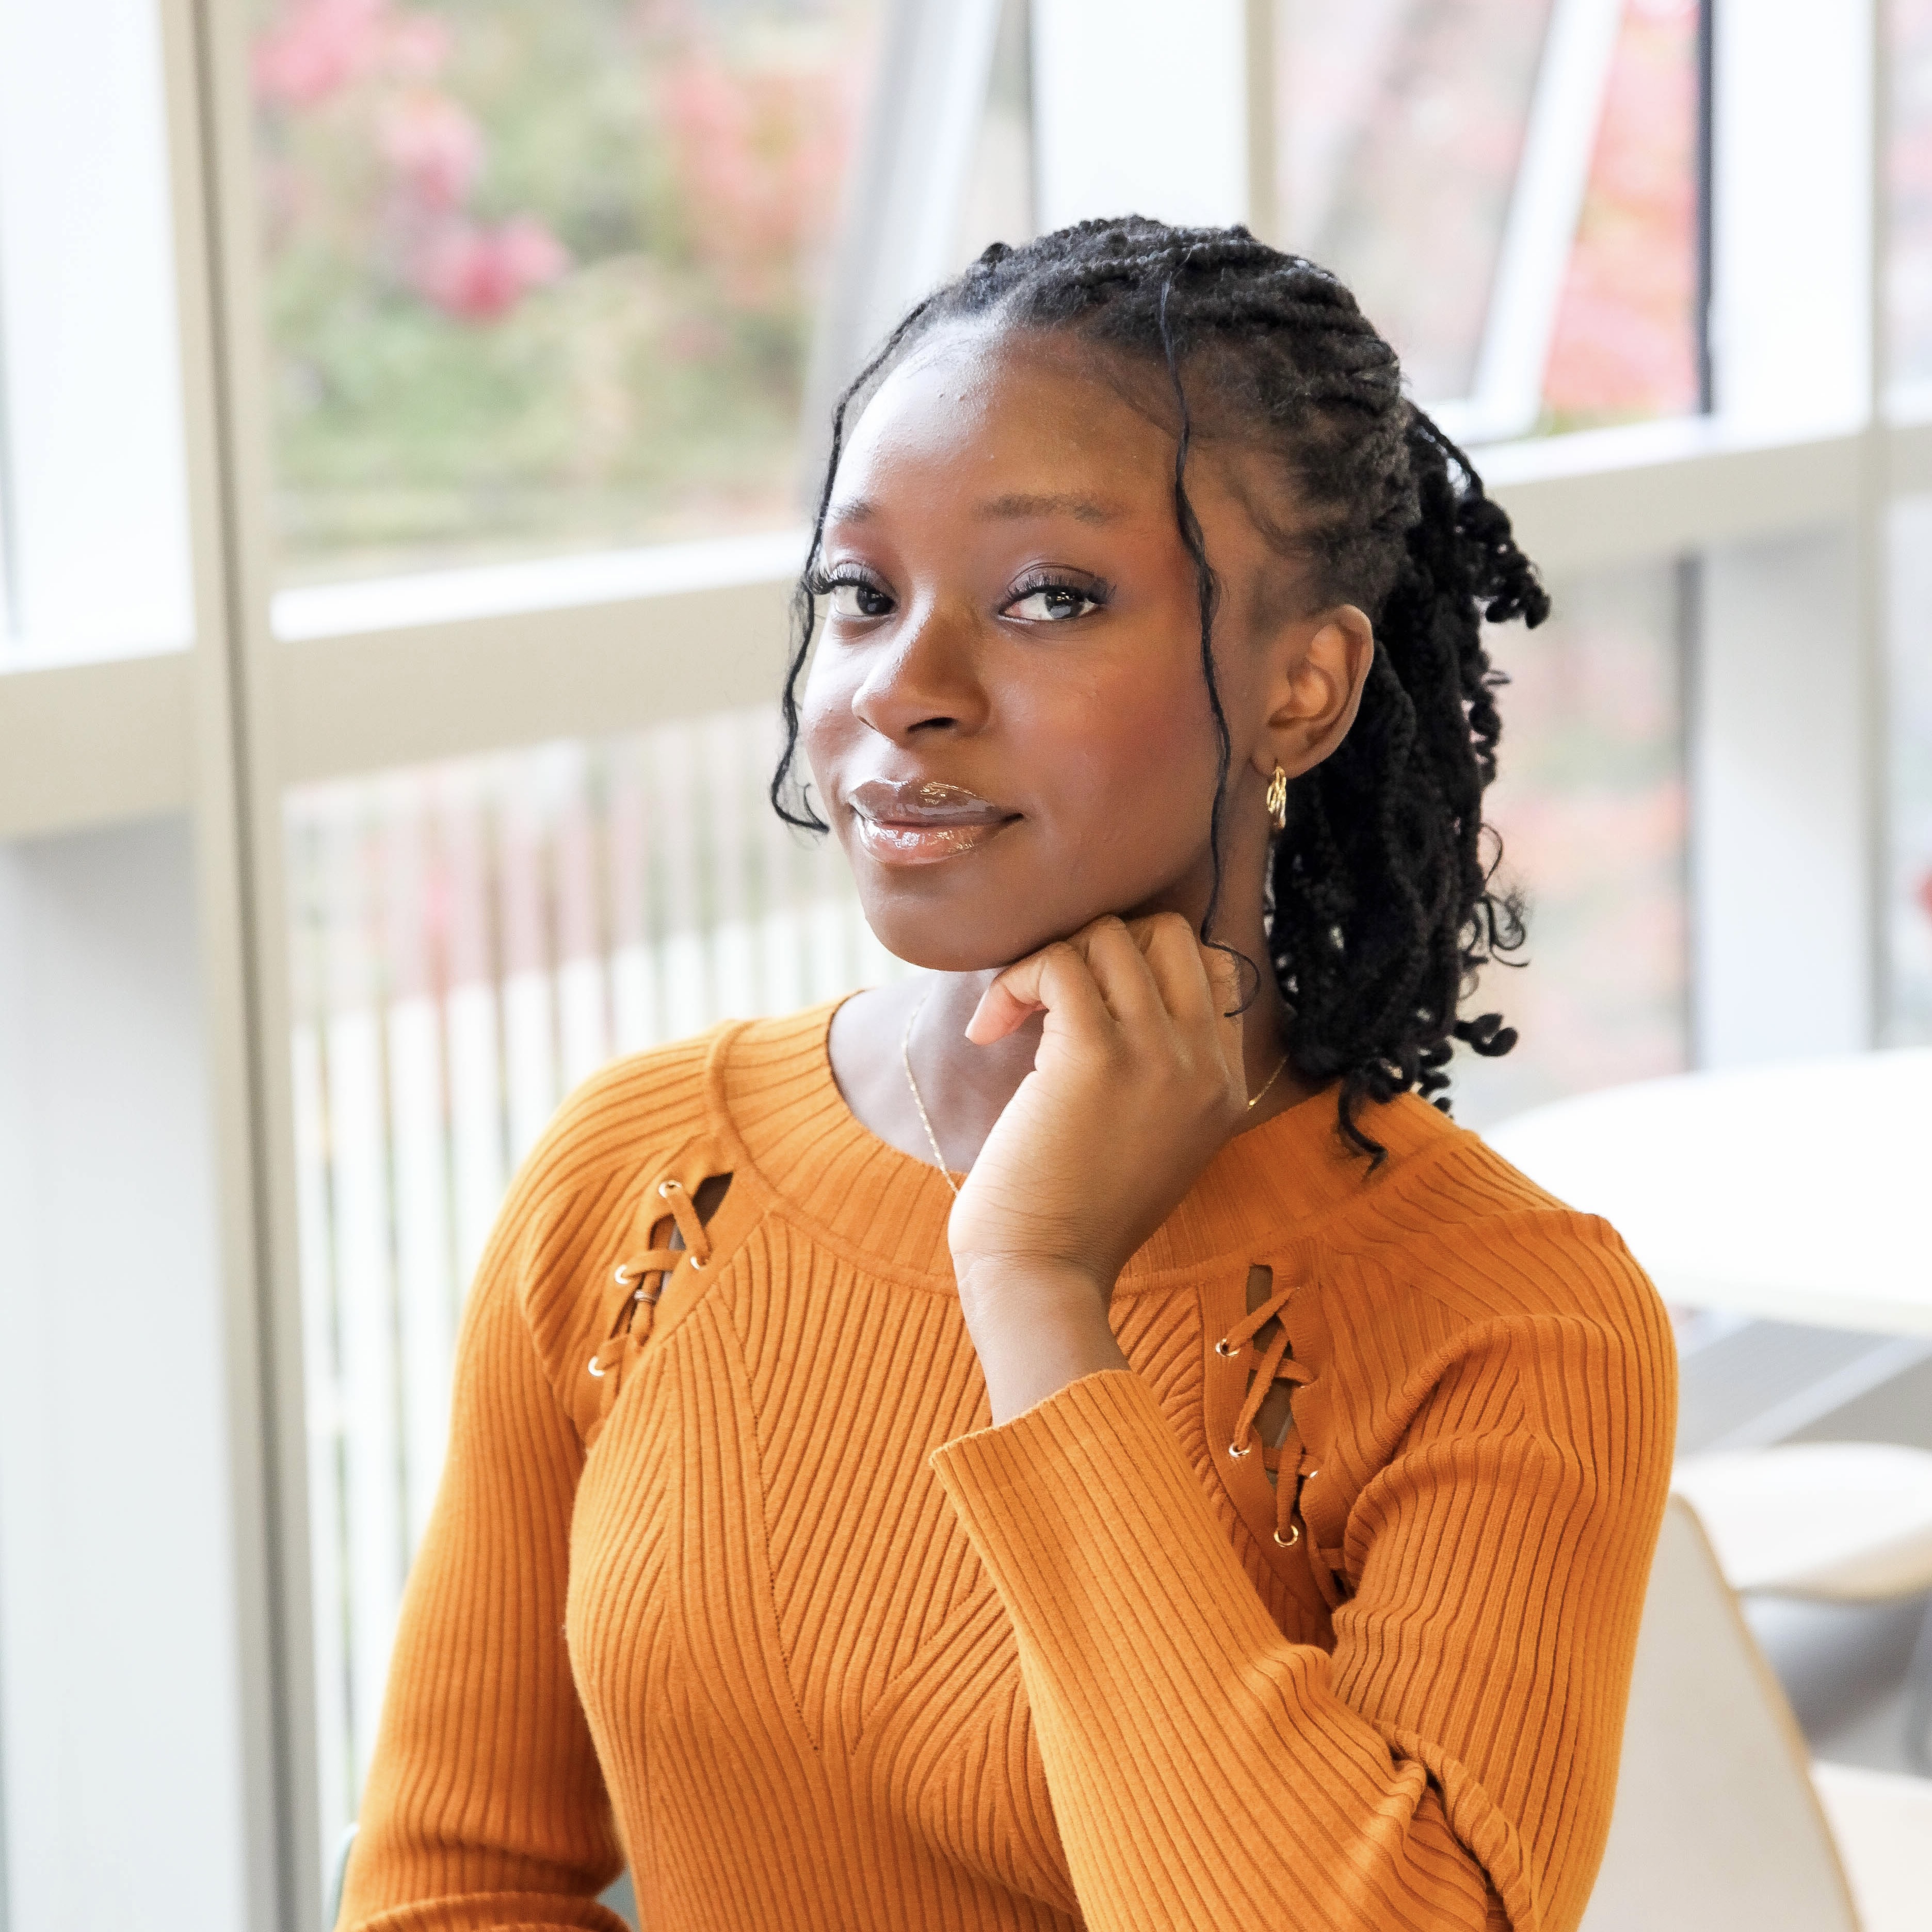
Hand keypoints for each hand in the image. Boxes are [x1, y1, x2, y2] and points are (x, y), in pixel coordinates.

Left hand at [949, 914, 1248, 1420]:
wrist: (1045, 1278)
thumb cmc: (1074, 1215)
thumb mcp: (1149, 1138)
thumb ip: (1157, 1071)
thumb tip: (1110, 986)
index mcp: (1224, 1083)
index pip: (1207, 966)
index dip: (1137, 965)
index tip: (1081, 1008)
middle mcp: (1203, 1062)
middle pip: (1167, 931)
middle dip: (1097, 947)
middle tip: (1049, 1003)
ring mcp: (1158, 1055)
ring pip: (1109, 936)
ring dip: (1047, 963)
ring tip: (1012, 1020)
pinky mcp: (1094, 1055)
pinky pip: (1059, 962)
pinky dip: (1015, 981)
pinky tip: (987, 1031)